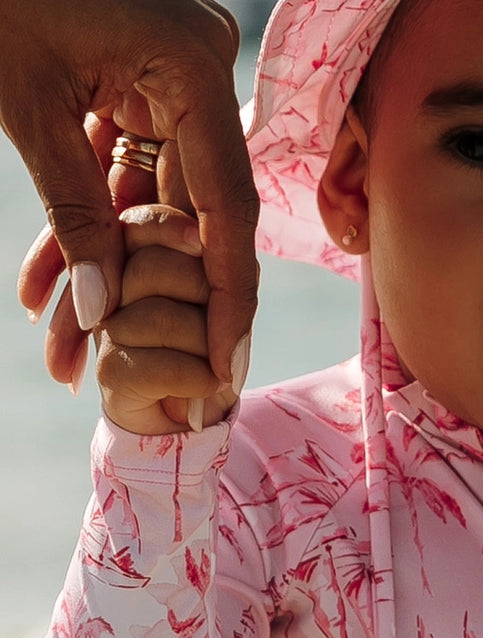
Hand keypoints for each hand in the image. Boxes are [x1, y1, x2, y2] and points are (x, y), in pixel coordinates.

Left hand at [0, 0, 258, 388]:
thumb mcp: (29, 109)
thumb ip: (73, 212)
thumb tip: (99, 313)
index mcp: (192, 64)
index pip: (225, 204)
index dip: (228, 294)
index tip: (225, 364)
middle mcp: (204, 65)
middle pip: (190, 206)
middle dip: (151, 292)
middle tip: (136, 369)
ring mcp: (178, 67)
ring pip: (153, 190)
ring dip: (108, 258)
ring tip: (64, 336)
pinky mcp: (146, 70)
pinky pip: (128, 157)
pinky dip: (92, 209)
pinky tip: (52, 275)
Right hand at [96, 205, 236, 435]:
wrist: (193, 413)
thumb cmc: (213, 344)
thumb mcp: (224, 293)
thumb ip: (215, 262)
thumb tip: (205, 243)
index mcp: (138, 255)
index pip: (141, 224)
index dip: (170, 229)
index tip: (201, 242)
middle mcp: (111, 287)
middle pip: (152, 270)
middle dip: (206, 299)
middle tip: (219, 327)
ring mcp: (104, 329)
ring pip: (159, 319)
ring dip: (207, 347)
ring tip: (212, 361)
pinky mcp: (107, 370)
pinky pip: (162, 366)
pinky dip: (201, 379)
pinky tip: (203, 385)